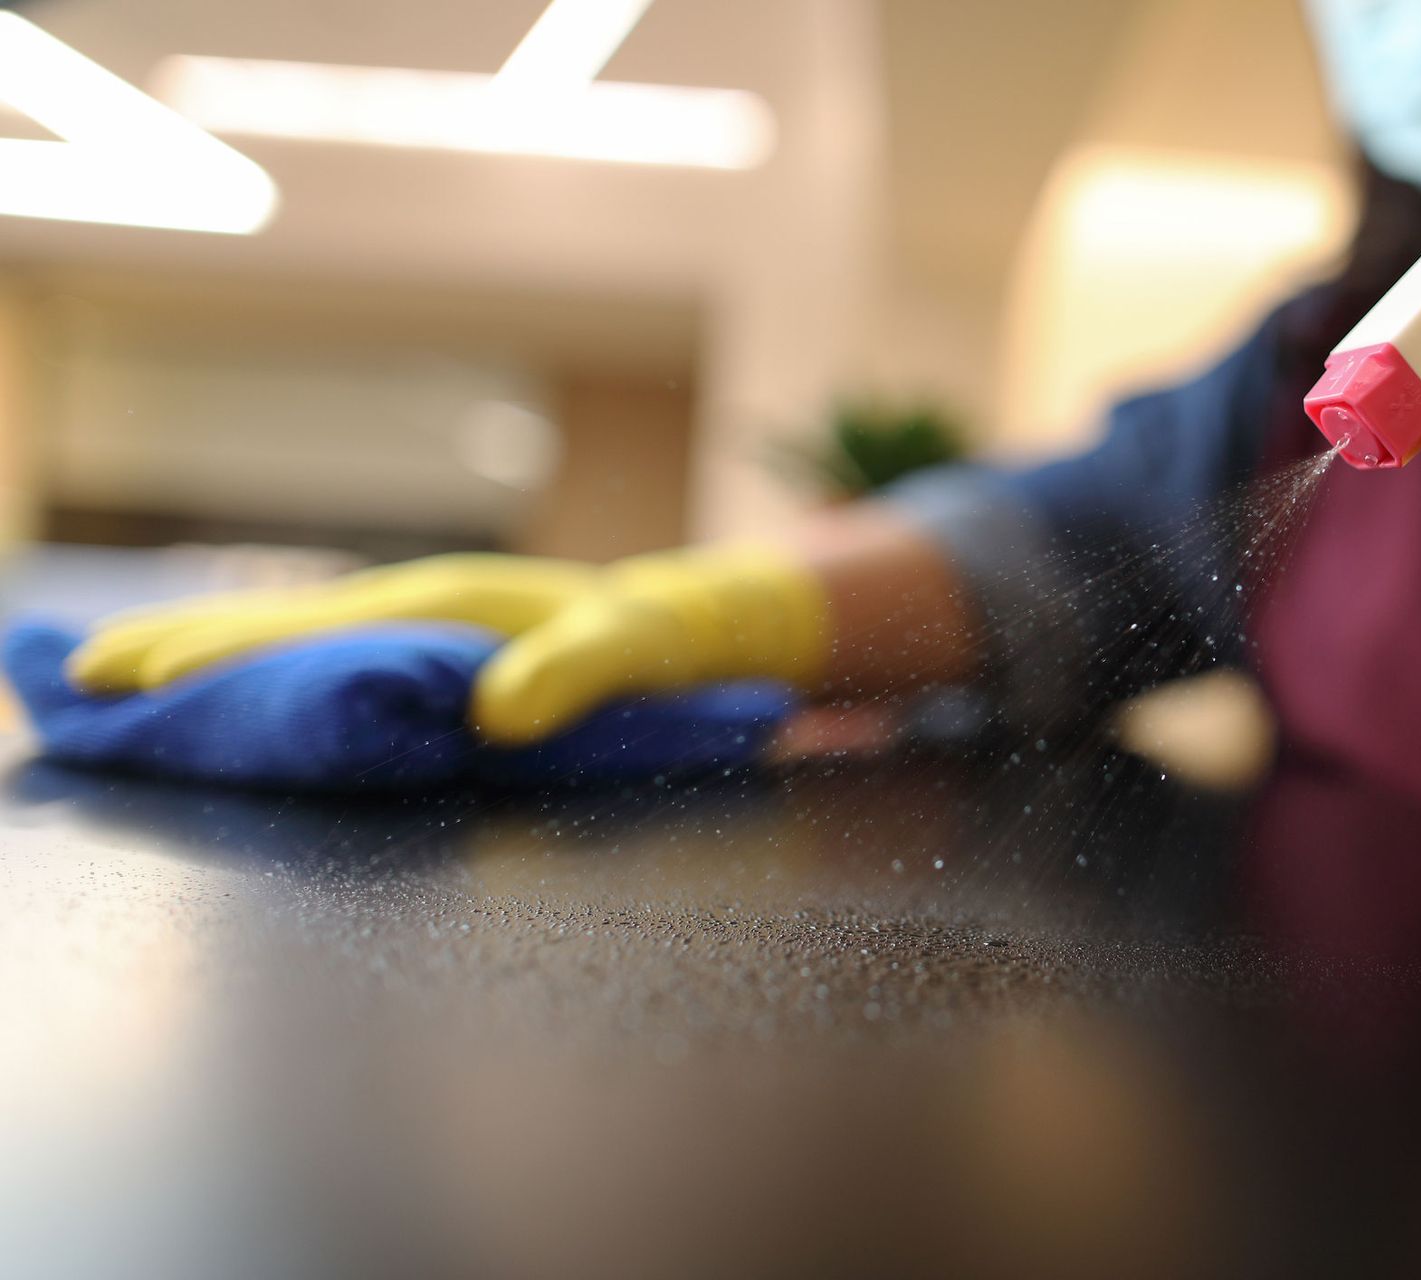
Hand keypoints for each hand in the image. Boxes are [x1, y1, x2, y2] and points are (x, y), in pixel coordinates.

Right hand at [67, 547, 829, 742]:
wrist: (676, 626)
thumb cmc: (649, 640)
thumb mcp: (626, 655)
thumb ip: (570, 678)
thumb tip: (494, 718)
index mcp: (435, 606)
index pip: (303, 633)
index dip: (220, 654)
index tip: (138, 676)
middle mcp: (405, 609)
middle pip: (268, 628)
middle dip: (172, 650)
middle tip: (70, 676)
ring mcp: (405, 630)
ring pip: (280, 640)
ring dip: (197, 654)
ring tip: (106, 676)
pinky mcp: (414, 656)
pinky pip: (312, 659)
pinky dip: (249, 668)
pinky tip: (212, 687)